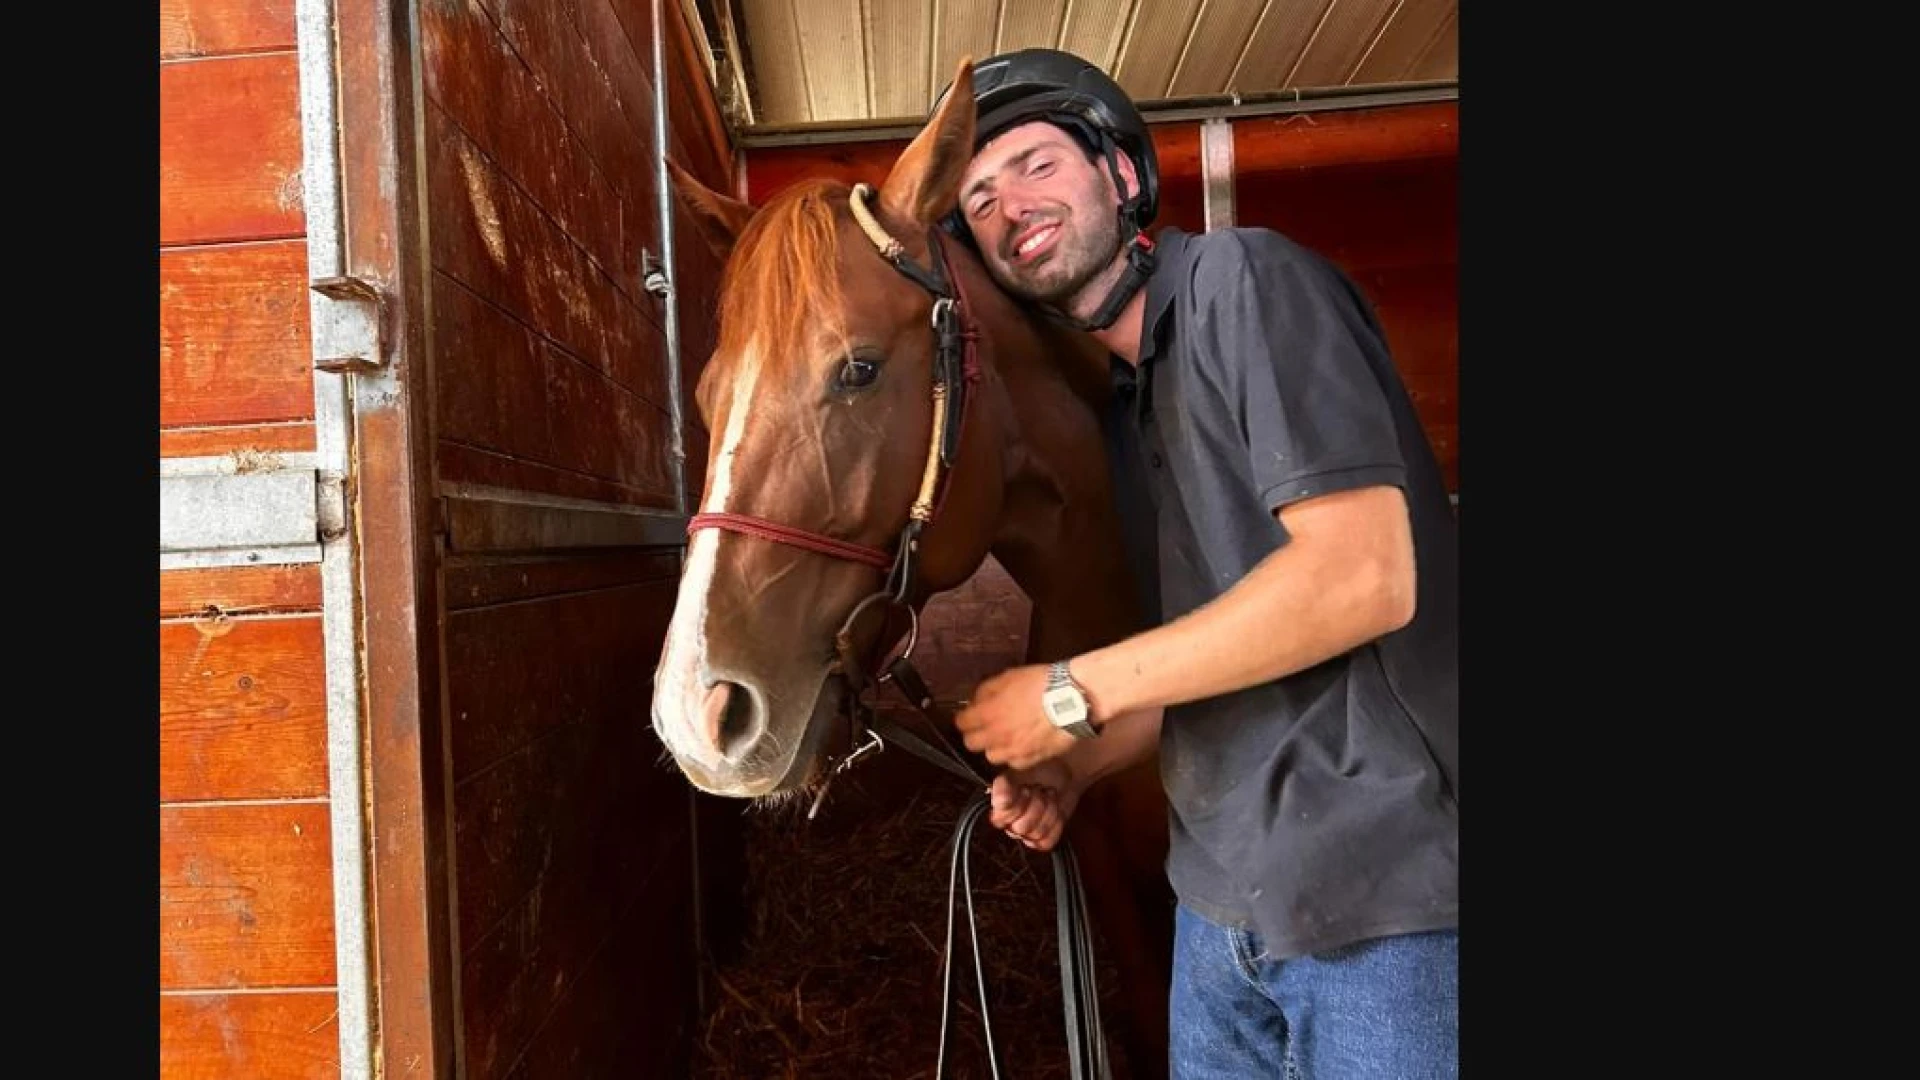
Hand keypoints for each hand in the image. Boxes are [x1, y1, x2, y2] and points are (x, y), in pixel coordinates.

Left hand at [954, 663, 1075, 769]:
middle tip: (985, 726)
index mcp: (987, 713)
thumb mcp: (1008, 676)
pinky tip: (1023, 744)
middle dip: (975, 734)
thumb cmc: (1042, 684)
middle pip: (971, 744)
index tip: (968, 716)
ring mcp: (1013, 751)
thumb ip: (986, 690)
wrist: (1072, 700)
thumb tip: (975, 700)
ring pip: (992, 756)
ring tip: (1005, 737)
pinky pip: (1014, 763)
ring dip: (995, 747)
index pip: (961, 723)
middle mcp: (996, 736)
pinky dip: (1015, 755)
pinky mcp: (1031, 760)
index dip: (964, 718)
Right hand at [987, 760, 1080, 852]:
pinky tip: (1056, 810)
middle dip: (1036, 805)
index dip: (1016, 806)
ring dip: (1049, 811)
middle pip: (1020, 828)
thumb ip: (1004, 785)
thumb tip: (999, 802)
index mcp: (999, 805)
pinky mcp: (1043, 838)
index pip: (999, 819)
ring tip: (1049, 797)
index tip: (1025, 789)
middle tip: (1040, 790)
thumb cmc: (1041, 769)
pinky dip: (1055, 824)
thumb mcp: (1019, 771)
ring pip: (1036, 834)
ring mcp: (1027, 832)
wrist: (1066, 770)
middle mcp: (1010, 821)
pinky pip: (1046, 842)